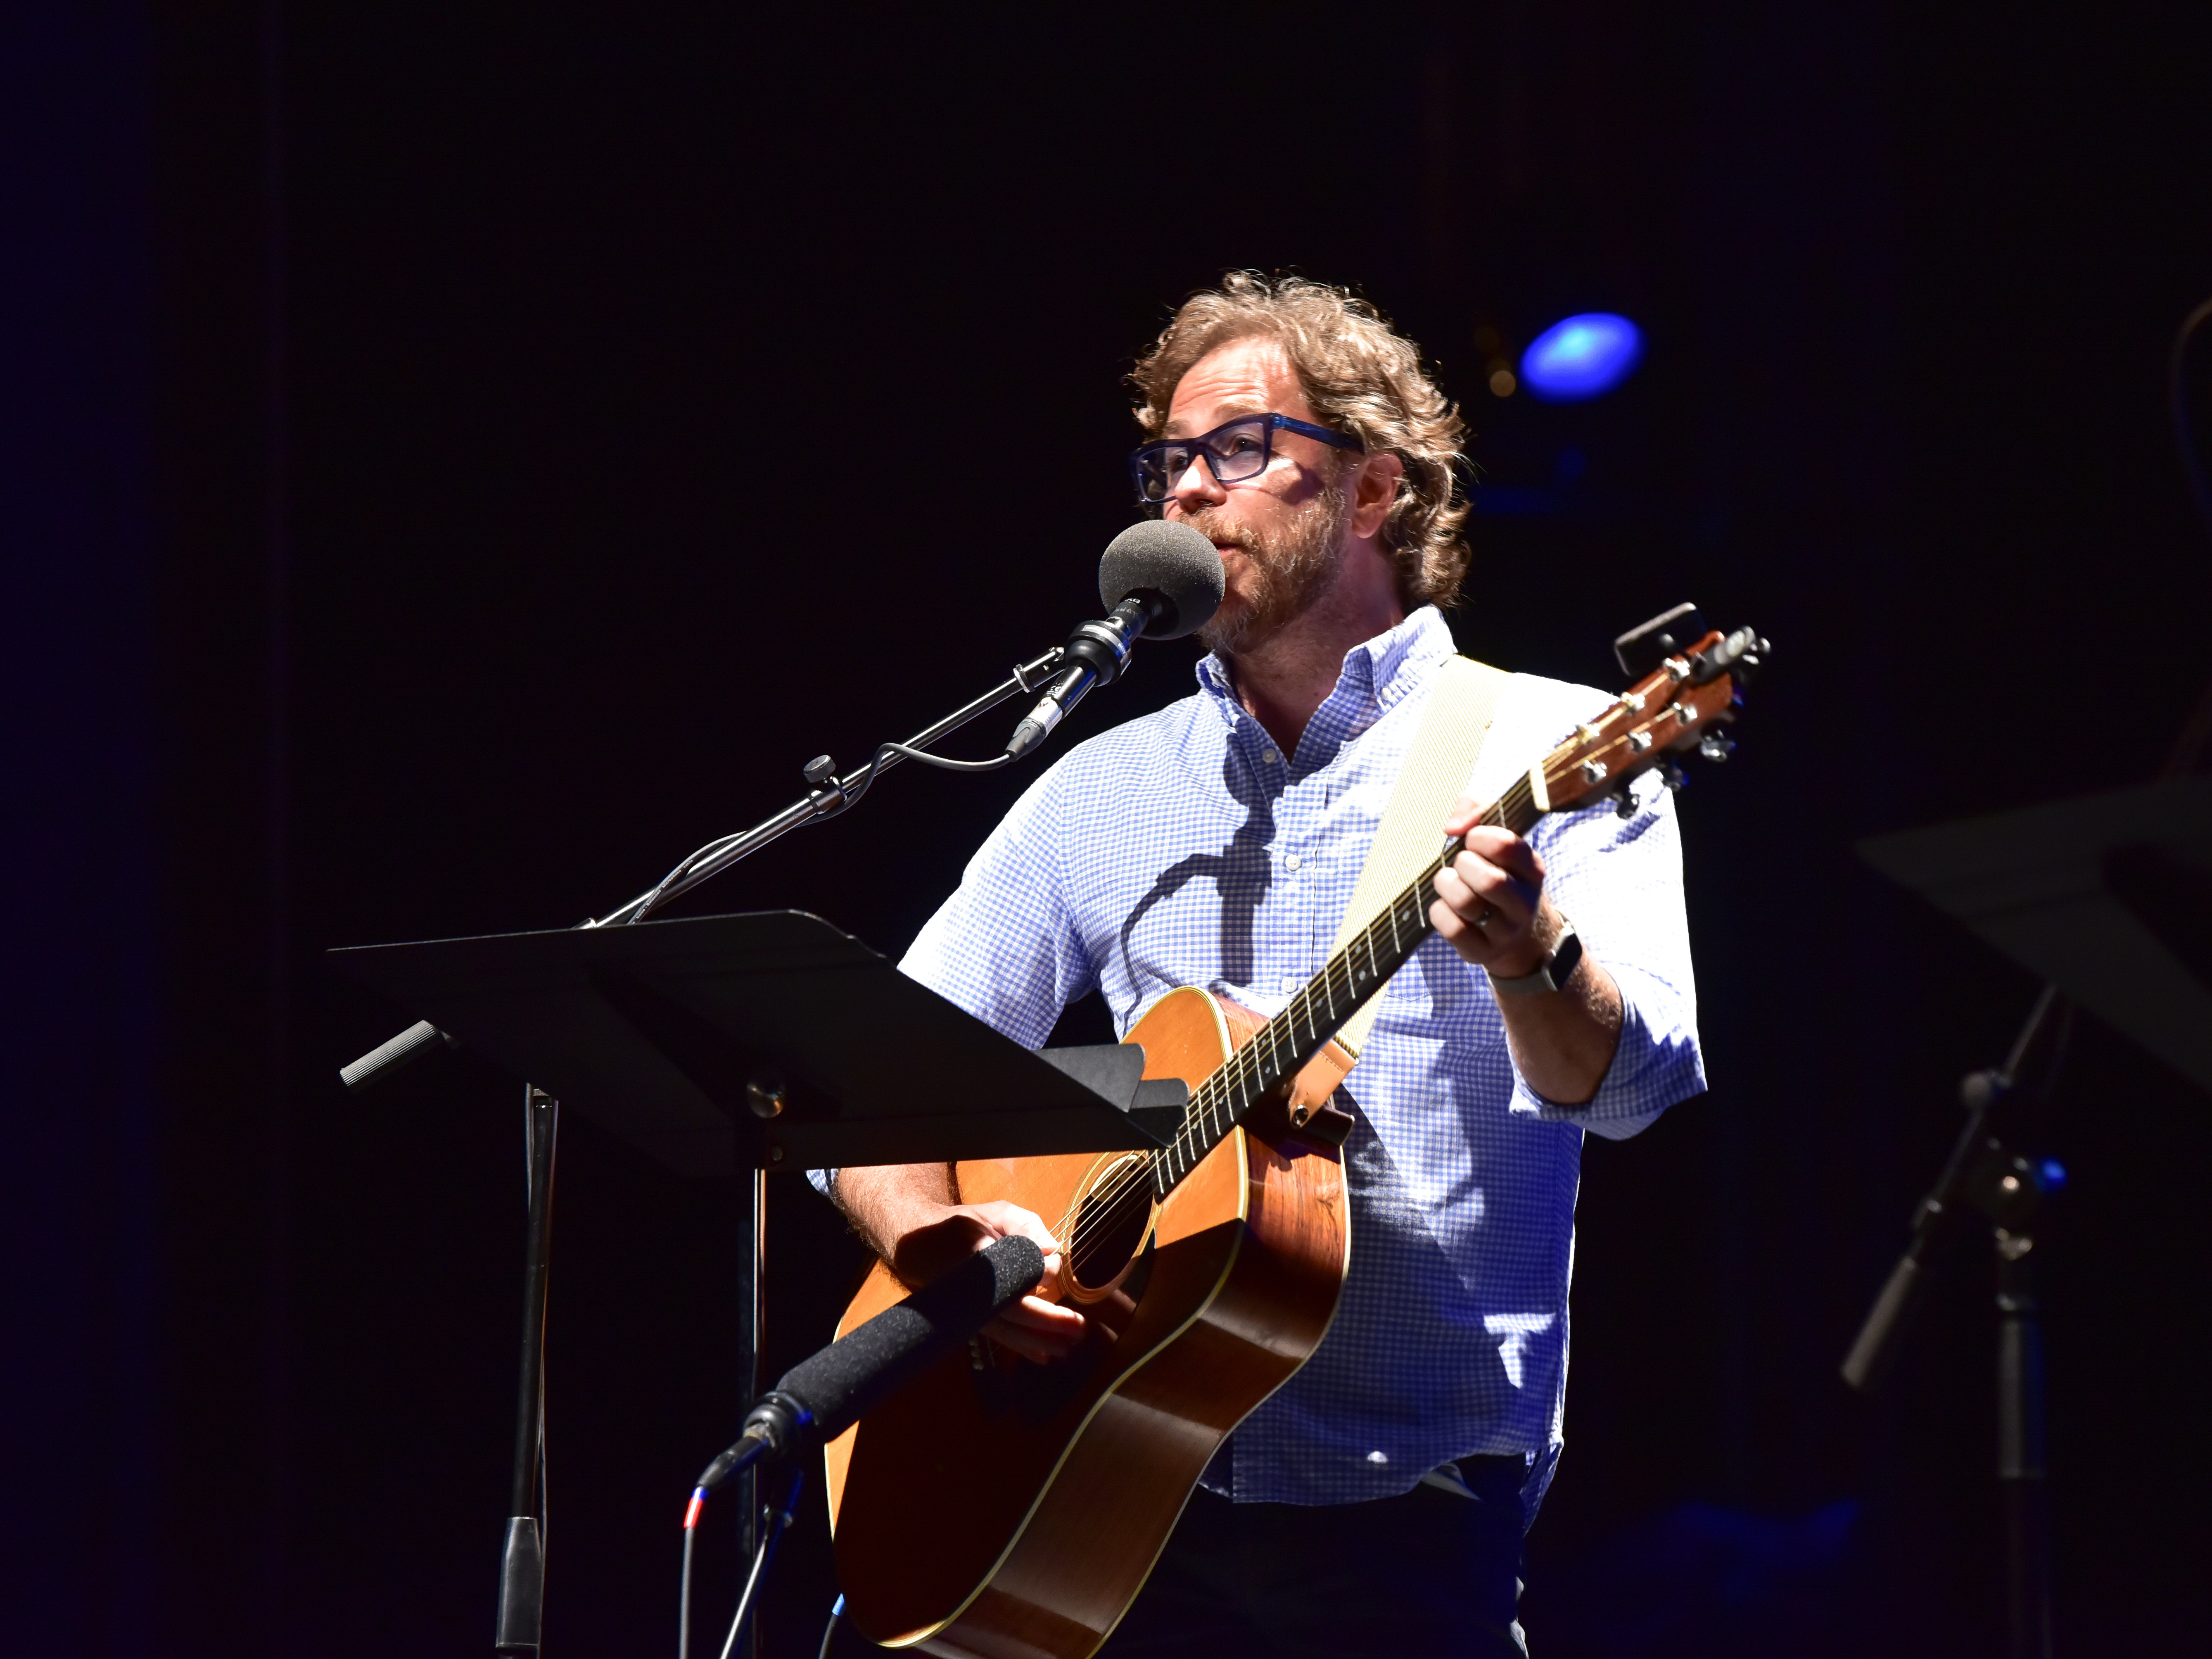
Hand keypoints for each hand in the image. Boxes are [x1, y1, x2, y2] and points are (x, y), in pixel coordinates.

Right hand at [889, 1199, 1086, 1364]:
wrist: (920, 1246)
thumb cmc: (964, 1226)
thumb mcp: (996, 1213)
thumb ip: (1025, 1226)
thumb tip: (1051, 1251)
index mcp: (978, 1256)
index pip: (1012, 1271)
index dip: (1036, 1274)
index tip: (1053, 1266)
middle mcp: (973, 1288)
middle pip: (1013, 1312)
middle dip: (1048, 1322)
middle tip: (1079, 1327)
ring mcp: (971, 1308)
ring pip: (1008, 1331)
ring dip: (1040, 1341)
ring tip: (1068, 1347)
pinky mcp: (973, 1319)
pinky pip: (1000, 1336)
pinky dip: (1022, 1346)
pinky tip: (1044, 1356)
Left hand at [1429, 801, 1556, 979]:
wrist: (1518, 935)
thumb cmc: (1498, 872)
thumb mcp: (1498, 837)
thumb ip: (1477, 810)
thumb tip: (1452, 825)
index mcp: (1532, 870)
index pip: (1508, 846)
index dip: (1479, 836)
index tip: (1471, 838)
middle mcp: (1524, 903)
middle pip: (1490, 881)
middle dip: (1464, 865)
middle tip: (1461, 863)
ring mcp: (1504, 931)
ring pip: (1466, 903)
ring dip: (1446, 885)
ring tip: (1448, 881)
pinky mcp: (1482, 952)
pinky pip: (1452, 929)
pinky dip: (1439, 912)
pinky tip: (1445, 906)